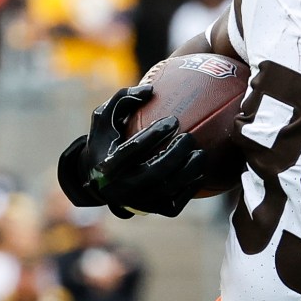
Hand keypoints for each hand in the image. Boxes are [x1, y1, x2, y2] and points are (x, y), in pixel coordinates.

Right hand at [57, 83, 208, 218]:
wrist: (100, 178)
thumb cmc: (108, 140)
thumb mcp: (105, 117)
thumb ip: (123, 99)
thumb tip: (150, 89)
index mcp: (107, 165)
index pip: (132, 150)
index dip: (154, 135)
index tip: (173, 120)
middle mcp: (121, 188)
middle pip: (153, 173)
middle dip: (175, 155)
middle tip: (189, 138)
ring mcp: (137, 202)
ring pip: (167, 190)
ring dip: (188, 172)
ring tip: (201, 154)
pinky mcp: (151, 211)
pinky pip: (174, 204)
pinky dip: (189, 190)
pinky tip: (200, 173)